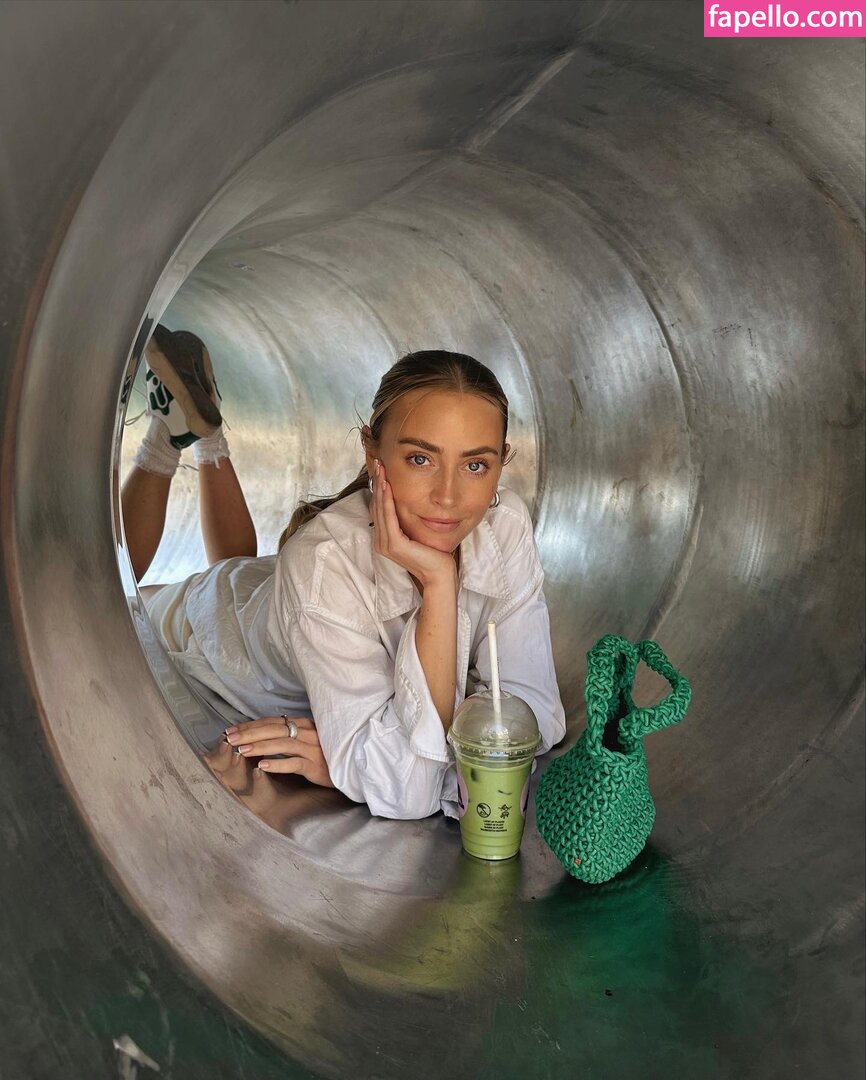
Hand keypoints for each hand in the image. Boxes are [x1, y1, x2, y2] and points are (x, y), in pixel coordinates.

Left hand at [224, 715, 333, 787]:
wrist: (352, 769)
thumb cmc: (327, 755)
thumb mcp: (308, 741)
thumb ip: (290, 735)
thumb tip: (262, 736)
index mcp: (304, 724)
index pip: (272, 721)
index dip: (251, 725)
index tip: (231, 729)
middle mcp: (308, 732)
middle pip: (274, 729)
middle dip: (250, 733)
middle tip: (229, 738)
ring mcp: (313, 748)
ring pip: (282, 744)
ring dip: (259, 746)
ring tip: (241, 751)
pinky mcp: (316, 765)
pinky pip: (294, 763)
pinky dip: (277, 764)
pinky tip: (262, 766)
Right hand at [372, 462, 457, 589]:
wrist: (439, 574)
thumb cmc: (432, 554)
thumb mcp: (416, 532)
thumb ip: (407, 520)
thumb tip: (407, 502)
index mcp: (384, 538)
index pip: (378, 508)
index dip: (378, 488)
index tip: (380, 470)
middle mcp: (380, 541)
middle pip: (377, 506)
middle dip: (377, 483)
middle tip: (378, 462)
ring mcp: (385, 544)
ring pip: (380, 509)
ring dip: (380, 487)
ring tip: (381, 469)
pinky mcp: (394, 545)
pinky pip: (389, 517)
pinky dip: (388, 500)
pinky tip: (388, 486)